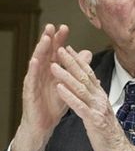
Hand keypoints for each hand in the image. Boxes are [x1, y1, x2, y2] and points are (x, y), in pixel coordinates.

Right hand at [11, 24, 68, 150]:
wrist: (44, 124)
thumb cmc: (54, 104)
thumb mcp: (69, 84)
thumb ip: (77, 68)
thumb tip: (87, 54)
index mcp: (53, 70)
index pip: (56, 52)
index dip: (59, 40)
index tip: (64, 28)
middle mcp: (43, 73)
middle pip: (46, 53)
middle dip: (49, 39)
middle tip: (52, 26)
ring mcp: (35, 81)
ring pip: (37, 63)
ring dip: (41, 50)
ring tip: (46, 38)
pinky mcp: (30, 92)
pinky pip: (31, 79)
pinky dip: (33, 69)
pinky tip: (35, 60)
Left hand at [51, 46, 134, 150]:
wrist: (118, 147)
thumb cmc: (107, 129)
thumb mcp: (101, 107)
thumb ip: (96, 94)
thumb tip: (93, 82)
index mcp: (100, 94)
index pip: (89, 73)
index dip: (78, 60)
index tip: (68, 49)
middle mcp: (100, 98)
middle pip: (84, 77)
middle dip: (71, 62)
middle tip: (59, 50)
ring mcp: (97, 108)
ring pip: (80, 89)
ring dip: (66, 76)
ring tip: (54, 66)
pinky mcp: (94, 120)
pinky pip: (79, 106)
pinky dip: (69, 96)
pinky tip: (59, 88)